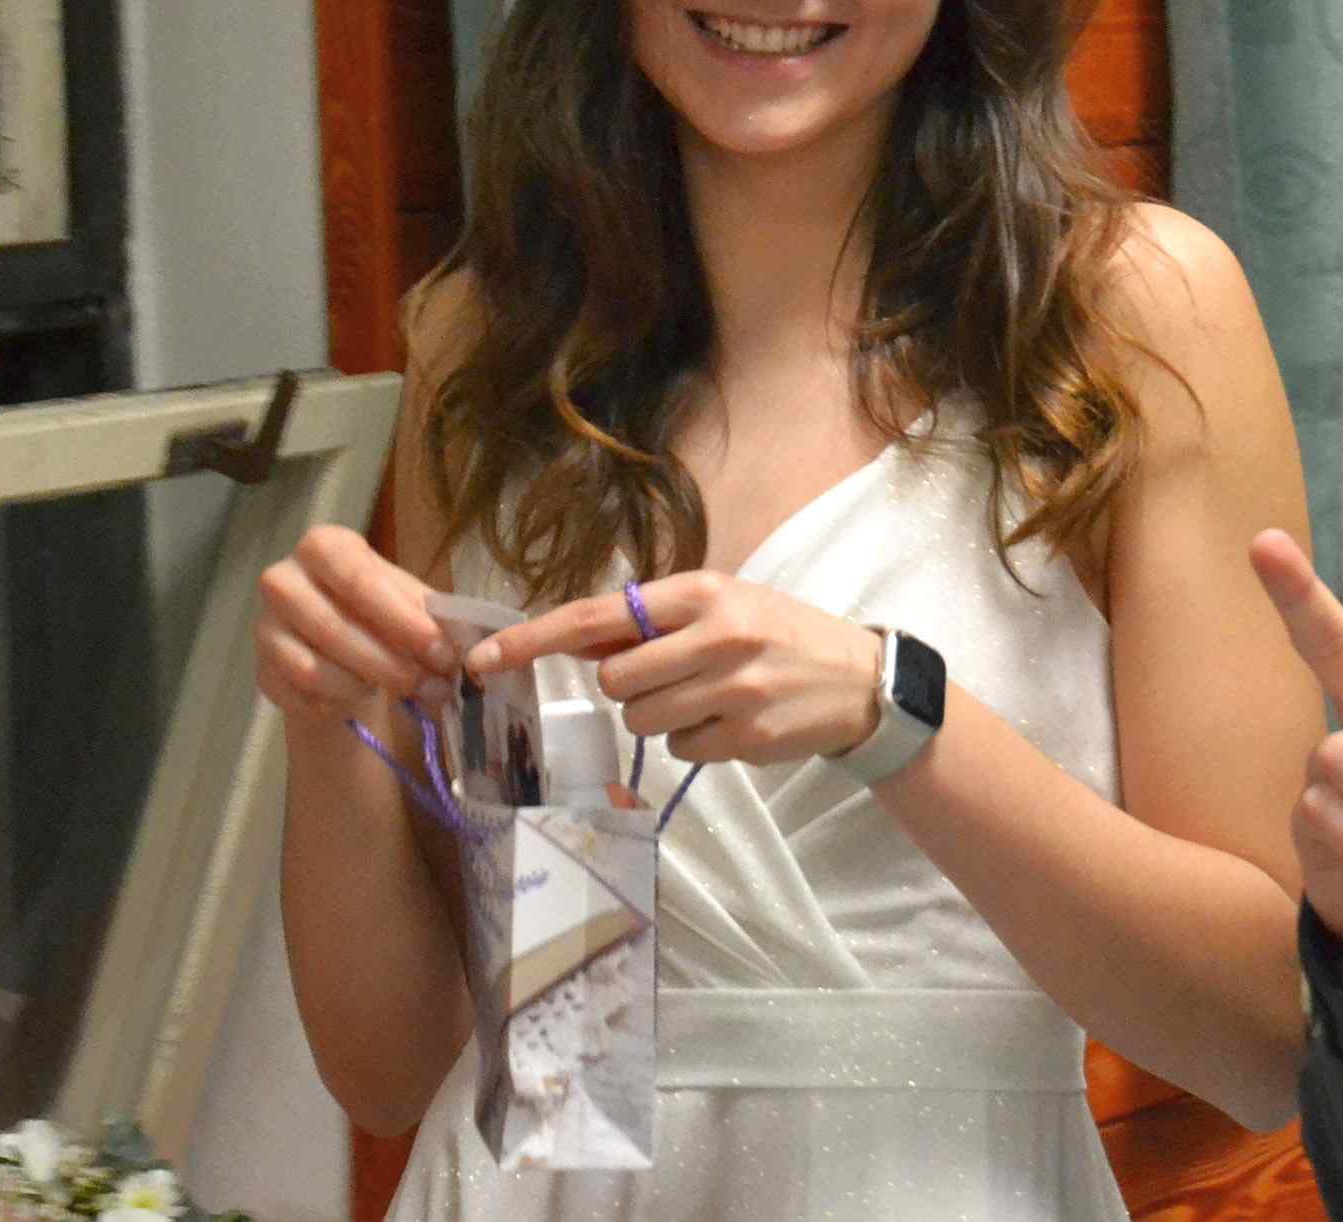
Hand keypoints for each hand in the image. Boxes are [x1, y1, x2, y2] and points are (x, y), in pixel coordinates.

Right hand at [255, 523, 455, 722]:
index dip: (403, 620)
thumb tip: (459, 639)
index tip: (441, 650)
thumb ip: (427, 611)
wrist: (334, 636)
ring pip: (313, 670)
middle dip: (391, 664)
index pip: (358, 581)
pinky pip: (302, 698)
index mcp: (322, 547)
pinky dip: (339, 704)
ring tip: (403, 690)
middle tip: (432, 685)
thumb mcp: (404, 595)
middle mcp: (282, 581)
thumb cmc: (376, 605)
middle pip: (334, 630)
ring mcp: (265, 629)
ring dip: (366, 686)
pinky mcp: (262, 673)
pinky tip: (363, 698)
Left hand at [475, 572, 888, 767]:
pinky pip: (679, 750)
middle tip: (672, 676)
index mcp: (701, 592)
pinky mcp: (744, 736)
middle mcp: (714, 635)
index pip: (596, 617)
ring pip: (640, 721)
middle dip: (628, 687)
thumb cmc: (779, 634)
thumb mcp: (722, 604)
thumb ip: (652, 621)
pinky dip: (694, 741)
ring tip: (707, 697)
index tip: (482, 658)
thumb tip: (574, 644)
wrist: (860, 679)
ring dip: (660, 716)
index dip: (533, 639)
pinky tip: (732, 721)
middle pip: (614, 680)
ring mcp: (731, 689)